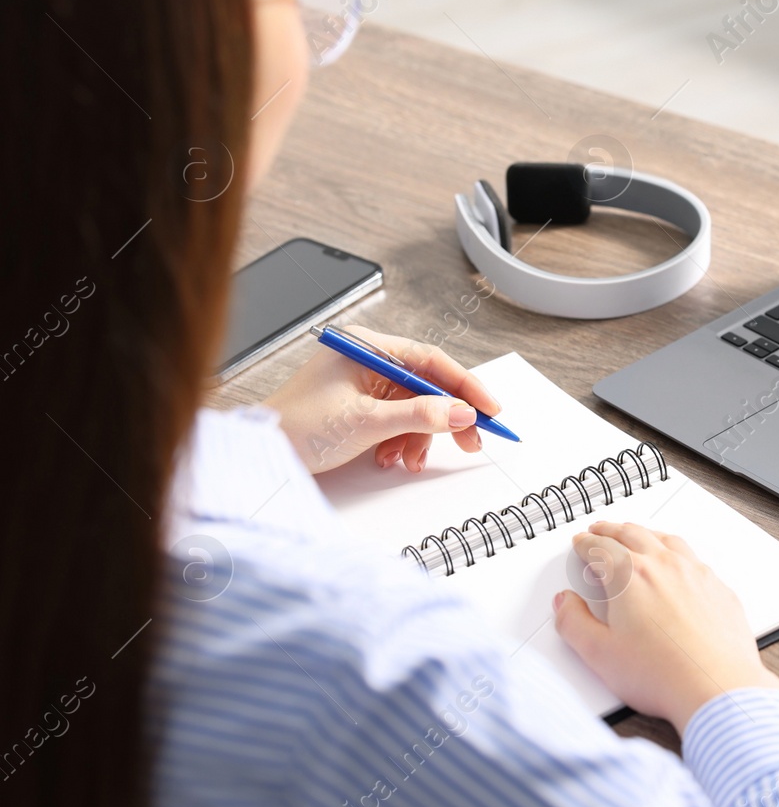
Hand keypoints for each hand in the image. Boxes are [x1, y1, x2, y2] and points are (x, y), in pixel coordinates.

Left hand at [262, 326, 502, 473]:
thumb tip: (461, 413)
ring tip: (412, 460)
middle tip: (472, 440)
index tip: (488, 408)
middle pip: (426, 384)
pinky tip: (393, 457)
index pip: (430, 359)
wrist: (262, 453)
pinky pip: (398, 419)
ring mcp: (364, 383)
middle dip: (447, 416)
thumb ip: (418, 415)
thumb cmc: (297, 427)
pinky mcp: (361, 405)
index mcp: (366, 347)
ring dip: (420, 436)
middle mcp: (367, 360)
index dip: (464, 384)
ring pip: (415, 406)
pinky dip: (402, 441)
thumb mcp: (366, 422)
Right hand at [553, 522, 778, 732]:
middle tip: (600, 531)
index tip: (580, 544)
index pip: (600, 548)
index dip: (585, 545)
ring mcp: (695, 574)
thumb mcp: (600, 654)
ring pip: (665, 540)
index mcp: (630, 577)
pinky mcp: (718, 588)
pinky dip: (675, 550)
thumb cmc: (663, 674)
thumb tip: (565, 603)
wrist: (716, 687)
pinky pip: (693, 557)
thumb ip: (574, 624)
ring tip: (635, 535)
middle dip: (611, 531)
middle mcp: (664, 566)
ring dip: (644, 533)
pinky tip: (676, 561)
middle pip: (632, 535)